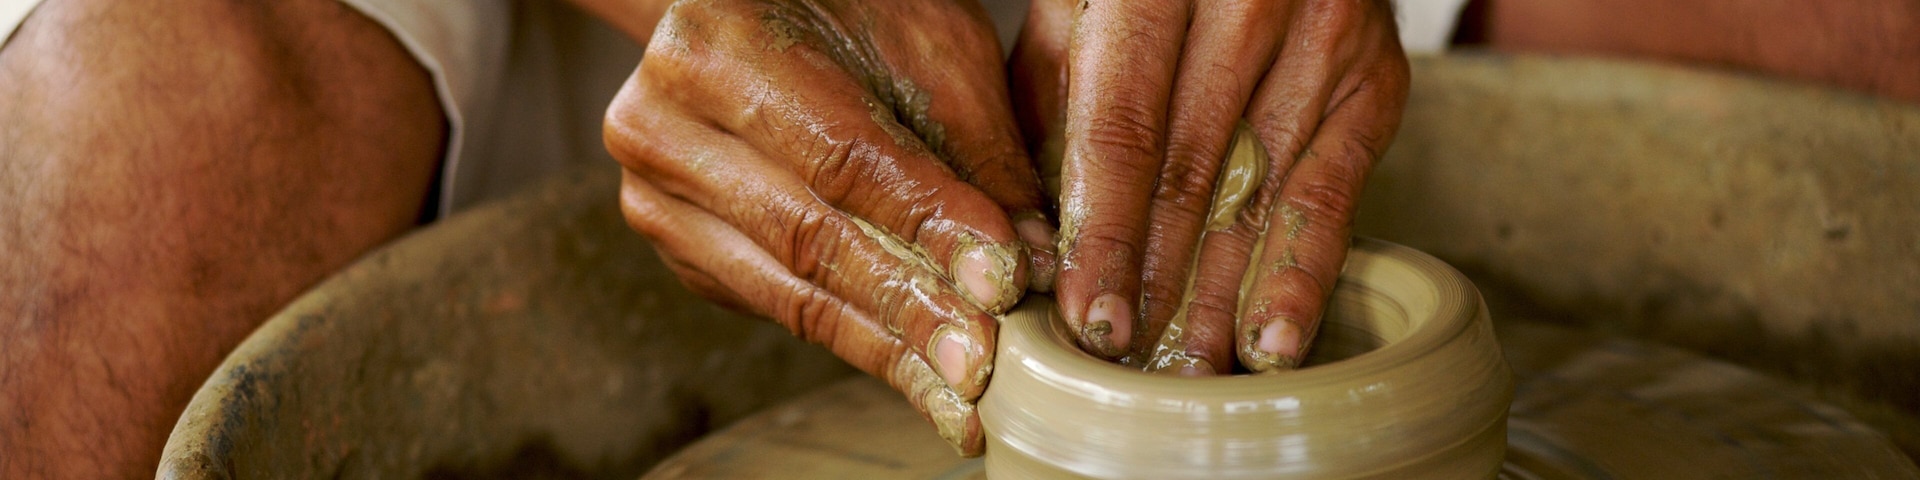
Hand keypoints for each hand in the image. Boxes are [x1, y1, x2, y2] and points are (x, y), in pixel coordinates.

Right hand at [604, 0, 1051, 454]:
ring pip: (787, 291)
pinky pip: (774, 306)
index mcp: (721, 41)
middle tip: (986, 364)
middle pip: (807, 237)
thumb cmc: (851, 13)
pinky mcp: (679, 246)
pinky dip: (855, 340)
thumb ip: (977, 147)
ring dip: (887, 348)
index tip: (1002, 281)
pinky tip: (916, 371)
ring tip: (961, 393)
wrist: (755, 15)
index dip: (926, 224)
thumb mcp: (929, 46)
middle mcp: (664, 122)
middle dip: (910, 307)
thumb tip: (1031, 263)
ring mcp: (657, 194)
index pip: (839, 155)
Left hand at [1010, 0, 1409, 372]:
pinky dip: (1301, 274)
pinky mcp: (1376, 78)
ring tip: (1189, 376)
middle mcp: (1250, 2)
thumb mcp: (1077, 1)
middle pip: (1193, 171)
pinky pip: (1334, 192)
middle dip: (1155, 282)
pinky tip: (1274, 340)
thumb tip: (1028, 234)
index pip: (1124, 128)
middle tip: (1127, 368)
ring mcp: (1324, 39)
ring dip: (1223, 298)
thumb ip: (1047, 97)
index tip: (1088, 317)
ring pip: (1262, 192)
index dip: (1103, 232)